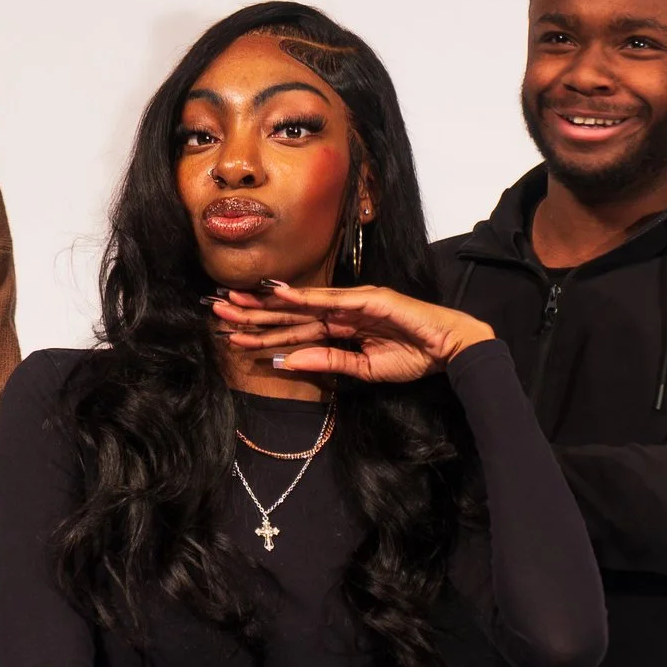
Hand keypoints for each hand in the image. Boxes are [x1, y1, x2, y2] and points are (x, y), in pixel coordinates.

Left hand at [212, 281, 494, 384]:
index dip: (262, 333)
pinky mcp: (368, 300)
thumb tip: (287, 363)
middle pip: (288, 315)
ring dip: (266, 305)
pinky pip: (329, 301)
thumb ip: (327, 364)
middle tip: (217, 310)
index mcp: (339, 330)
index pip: (293, 332)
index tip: (231, 334)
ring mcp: (352, 303)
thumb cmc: (414, 357)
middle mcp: (340, 313)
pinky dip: (303, 298)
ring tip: (233, 303)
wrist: (449, 349)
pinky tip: (277, 295)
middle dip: (252, 314)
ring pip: (300, 306)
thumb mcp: (364, 370)